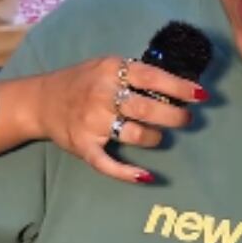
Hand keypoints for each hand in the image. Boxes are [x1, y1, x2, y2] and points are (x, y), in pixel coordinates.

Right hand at [32, 56, 202, 181]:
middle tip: (185, 119)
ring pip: (135, 134)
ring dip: (155, 137)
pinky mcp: (83, 145)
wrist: (40, 101)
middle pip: (147, 108)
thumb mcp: (105, 66)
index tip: (201, 95)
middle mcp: (100, 95)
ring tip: (159, 135)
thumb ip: (134, 73)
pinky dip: (127, 172)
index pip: (151, 77)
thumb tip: (177, 86)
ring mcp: (91, 122)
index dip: (179, 87)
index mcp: (109, 71)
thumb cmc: (81, 82)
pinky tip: (145, 176)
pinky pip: (107, 163)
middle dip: (174, 116)